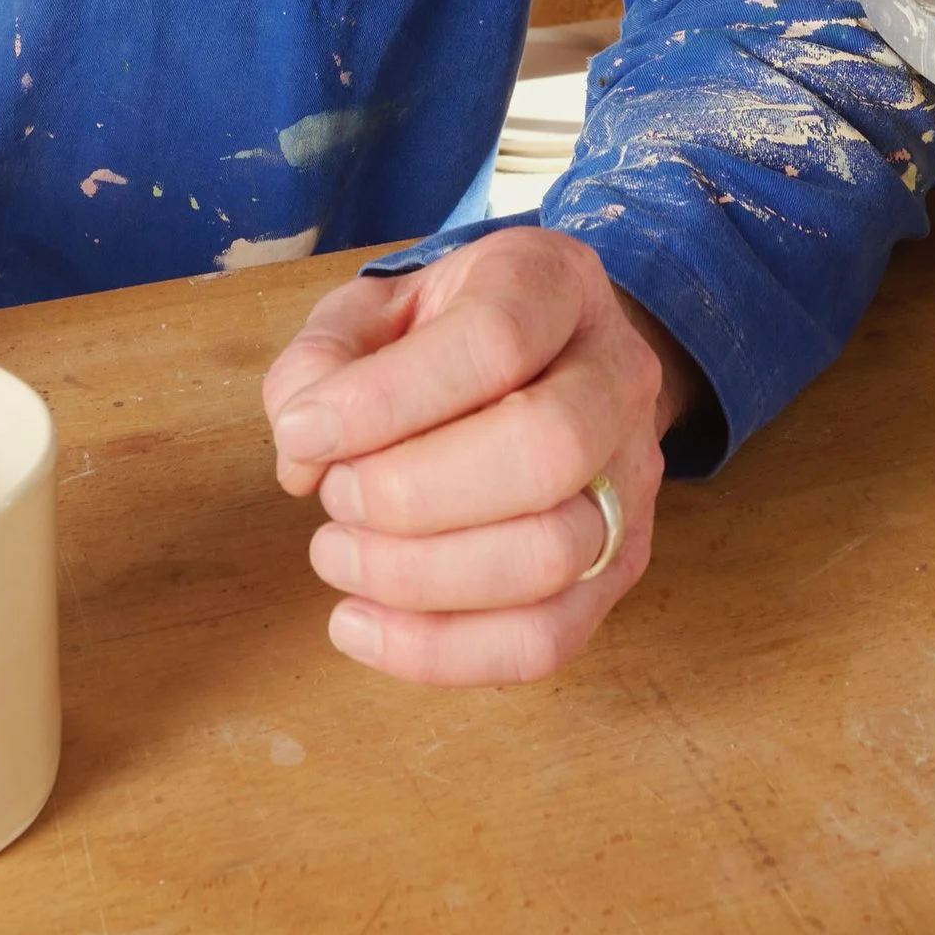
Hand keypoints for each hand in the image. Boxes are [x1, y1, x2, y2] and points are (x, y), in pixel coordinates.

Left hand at [261, 226, 695, 687]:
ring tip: (337, 554)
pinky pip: (548, 637)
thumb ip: (324, 361)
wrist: (541, 359)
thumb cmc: (440, 336)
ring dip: (421, 576)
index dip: (387, 399)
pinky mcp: (619, 565)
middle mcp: (617, 375)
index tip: (303, 433)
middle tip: (333, 496)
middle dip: (413, 494)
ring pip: (554, 555)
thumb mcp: (372, 311)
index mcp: (554, 283)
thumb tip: (304, 448)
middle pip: (546, 451)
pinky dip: (442, 651)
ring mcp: (632, 477)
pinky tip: (362, 625)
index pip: (494, 340)